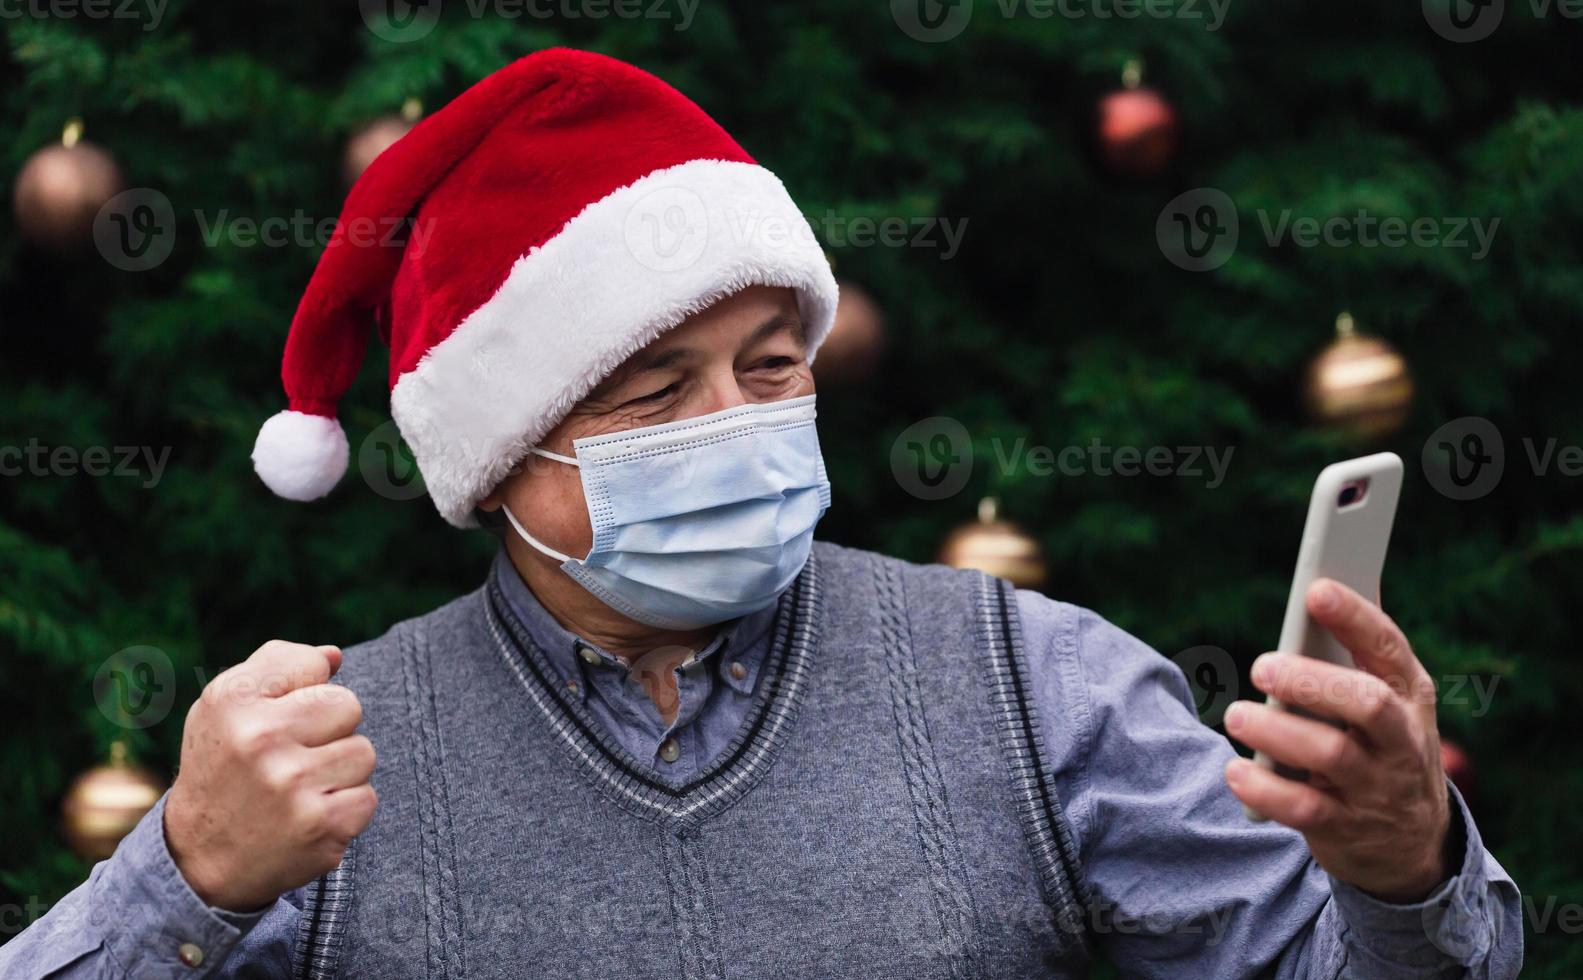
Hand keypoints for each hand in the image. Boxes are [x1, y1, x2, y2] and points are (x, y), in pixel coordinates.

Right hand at [164, 641, 376, 911]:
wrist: (198, 859)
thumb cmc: (223, 767)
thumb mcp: (226, 707)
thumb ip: (279, 666)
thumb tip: (333, 656)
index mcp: (233, 700)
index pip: (315, 665)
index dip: (303, 694)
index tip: (276, 721)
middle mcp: (260, 739)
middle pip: (349, 706)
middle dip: (330, 730)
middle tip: (292, 759)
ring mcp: (292, 784)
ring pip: (364, 753)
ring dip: (340, 772)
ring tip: (299, 789)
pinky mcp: (321, 826)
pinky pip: (367, 797)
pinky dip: (345, 810)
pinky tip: (309, 817)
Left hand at [1222, 579, 1451, 902]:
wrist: (1411, 844)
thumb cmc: (1383, 744)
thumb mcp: (1391, 699)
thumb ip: (1359, 649)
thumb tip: (1330, 575)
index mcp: (1409, 695)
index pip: (1388, 649)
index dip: (1355, 617)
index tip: (1315, 589)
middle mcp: (1400, 740)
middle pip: (1367, 704)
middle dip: (1313, 681)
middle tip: (1261, 667)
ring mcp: (1376, 787)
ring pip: (1332, 757)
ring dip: (1278, 733)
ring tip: (1236, 715)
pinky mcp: (1345, 827)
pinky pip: (1305, 810)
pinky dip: (1266, 791)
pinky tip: (1236, 772)